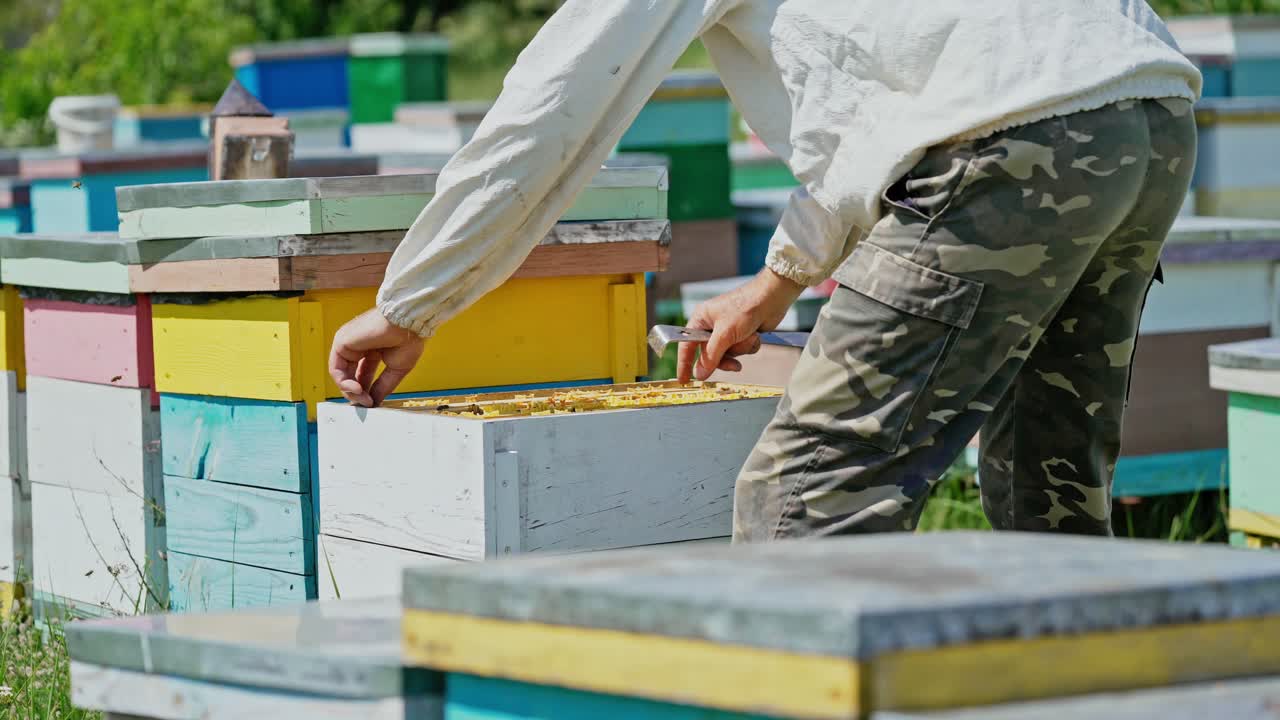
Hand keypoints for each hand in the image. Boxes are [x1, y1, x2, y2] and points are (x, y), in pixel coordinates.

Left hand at [329, 308, 424, 406]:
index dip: (366, 390)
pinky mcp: (341, 342)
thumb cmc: (408, 339)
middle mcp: (358, 345)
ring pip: (341, 374)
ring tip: (363, 398)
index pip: (363, 374)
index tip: (372, 403)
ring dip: (351, 391)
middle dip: (357, 393)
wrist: (408, 323)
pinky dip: (344, 382)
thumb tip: (374, 401)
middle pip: (350, 376)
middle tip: (367, 403)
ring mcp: (348, 343)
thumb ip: (383, 386)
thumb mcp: (396, 369)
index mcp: (372, 349)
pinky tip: (357, 388)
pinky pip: (336, 369)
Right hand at [677, 269, 805, 382]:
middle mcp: (712, 326)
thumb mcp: (725, 334)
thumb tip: (699, 375)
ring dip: (740, 349)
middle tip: (734, 365)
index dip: (684, 363)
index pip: (687, 345)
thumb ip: (711, 356)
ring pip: (727, 354)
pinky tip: (755, 335)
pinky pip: (740, 351)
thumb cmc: (745, 308)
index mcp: (701, 319)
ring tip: (749, 338)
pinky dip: (749, 346)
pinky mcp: (741, 334)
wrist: (772, 297)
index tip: (683, 380)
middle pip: (710, 354)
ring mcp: (727, 331)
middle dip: (724, 358)